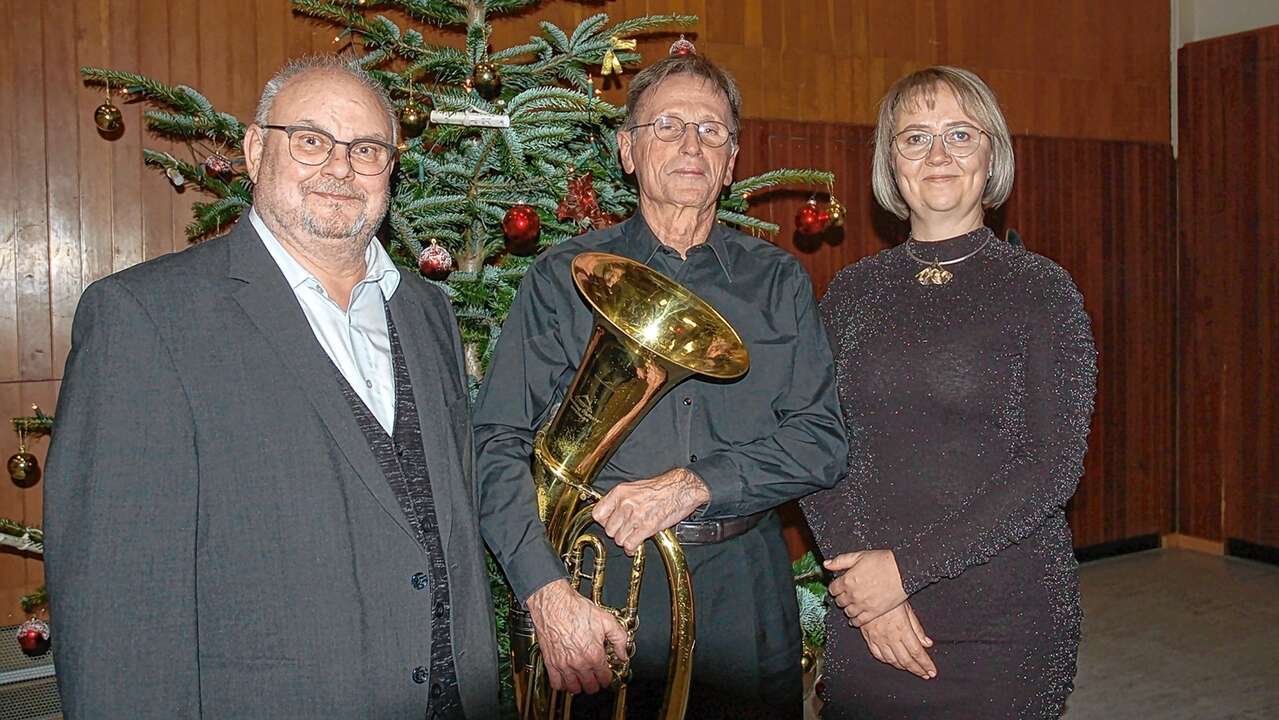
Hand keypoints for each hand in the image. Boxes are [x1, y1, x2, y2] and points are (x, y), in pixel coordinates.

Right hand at [526, 579, 629, 694]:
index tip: (606, 674)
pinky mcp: (550, 662)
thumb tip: (623, 653)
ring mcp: (563, 664)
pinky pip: (556, 684)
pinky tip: (565, 679)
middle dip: (595, 684)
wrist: (554, 603)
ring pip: (574, 688)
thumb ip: (619, 639)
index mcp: (594, 654)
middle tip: (596, 677)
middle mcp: (579, 663)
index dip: (608, 678)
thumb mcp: (606, 620)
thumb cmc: (576, 609)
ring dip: (579, 686)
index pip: (604, 678)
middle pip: (590, 686)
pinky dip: (562, 685)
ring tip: (582, 679)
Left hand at [592, 468, 709, 554]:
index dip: (603, 522)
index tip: (609, 523)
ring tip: (633, 536)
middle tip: (625, 530)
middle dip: (616, 532)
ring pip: (619, 539)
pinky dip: (632, 548)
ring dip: (625, 540)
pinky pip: (630, 544)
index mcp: (620, 492)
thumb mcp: (634, 487)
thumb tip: (610, 512)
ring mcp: (636, 516)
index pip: (597, 514)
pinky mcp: (647, 527)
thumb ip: (620, 500)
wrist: (681, 489)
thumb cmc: (662, 488)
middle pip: (609, 529)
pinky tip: (636, 544)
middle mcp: (625, 504)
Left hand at [825, 549, 908, 625]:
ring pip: (848, 612)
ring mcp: (863, 605)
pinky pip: (859, 621)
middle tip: (846, 595)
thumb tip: (826, 564)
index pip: (833, 589)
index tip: (839, 587)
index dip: (835, 587)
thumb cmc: (883, 561)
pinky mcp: (873, 612)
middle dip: (841, 598)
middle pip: (839, 601)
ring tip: (852, 604)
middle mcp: (853, 594)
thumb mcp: (859, 556)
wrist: (902, 570)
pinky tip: (856, 618)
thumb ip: (840, 561)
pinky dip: (855, 621)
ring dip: (848, 608)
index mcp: (847, 580)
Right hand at [859, 602, 935, 678]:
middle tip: (925, 674)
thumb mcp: (907, 608)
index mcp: (902, 629)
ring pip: (892, 660)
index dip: (925, 664)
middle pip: (906, 660)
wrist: (867, 590)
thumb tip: (927, 643)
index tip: (932, 671)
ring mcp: (878, 638)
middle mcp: (890, 637)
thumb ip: (917, 628)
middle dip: (917, 669)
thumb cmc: (889, 595)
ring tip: (912, 669)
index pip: (917, 652)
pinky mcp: (868, 637)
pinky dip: (887, 661)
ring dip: (903, 667)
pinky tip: (893, 661)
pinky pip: (877, 654)